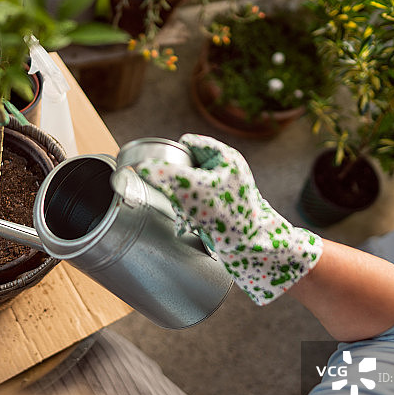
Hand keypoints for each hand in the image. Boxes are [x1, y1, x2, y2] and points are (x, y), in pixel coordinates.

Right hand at [137, 134, 322, 304]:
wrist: (252, 250)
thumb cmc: (229, 216)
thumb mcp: (194, 190)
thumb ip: (166, 175)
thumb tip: (142, 165)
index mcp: (224, 155)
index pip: (188, 143)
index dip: (174, 157)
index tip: (168, 175)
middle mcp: (226, 168)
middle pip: (186, 165)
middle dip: (176, 184)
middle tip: (178, 200)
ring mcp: (224, 188)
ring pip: (188, 186)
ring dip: (181, 201)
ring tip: (187, 216)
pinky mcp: (221, 206)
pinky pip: (196, 202)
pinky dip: (189, 213)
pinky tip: (191, 224)